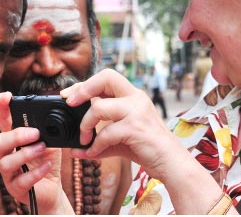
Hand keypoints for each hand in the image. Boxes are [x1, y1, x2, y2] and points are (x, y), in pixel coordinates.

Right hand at [0, 92, 72, 213]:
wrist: (51, 189)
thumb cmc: (47, 161)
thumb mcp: (50, 141)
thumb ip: (48, 128)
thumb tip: (53, 114)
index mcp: (13, 139)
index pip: (2, 121)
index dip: (1, 108)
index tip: (6, 97)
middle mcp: (7, 155)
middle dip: (16, 135)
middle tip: (36, 133)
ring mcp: (9, 173)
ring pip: (5, 162)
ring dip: (25, 154)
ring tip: (42, 148)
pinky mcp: (16, 189)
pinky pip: (21, 181)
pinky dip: (35, 173)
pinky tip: (47, 166)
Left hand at [61, 69, 189, 181]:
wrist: (172, 163)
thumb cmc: (147, 149)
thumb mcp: (120, 140)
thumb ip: (99, 141)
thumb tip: (74, 150)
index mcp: (133, 96)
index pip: (106, 77)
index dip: (84, 84)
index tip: (69, 96)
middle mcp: (136, 98)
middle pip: (106, 77)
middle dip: (83, 89)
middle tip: (70, 103)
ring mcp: (137, 111)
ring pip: (99, 107)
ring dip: (85, 125)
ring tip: (84, 140)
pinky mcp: (135, 128)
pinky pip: (105, 133)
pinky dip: (95, 146)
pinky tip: (92, 153)